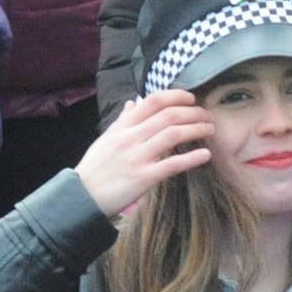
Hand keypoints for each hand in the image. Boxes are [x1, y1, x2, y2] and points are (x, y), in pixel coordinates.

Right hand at [74, 90, 212, 215]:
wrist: (81, 196)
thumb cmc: (96, 167)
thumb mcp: (106, 138)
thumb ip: (123, 120)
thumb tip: (134, 102)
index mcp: (122, 126)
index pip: (152, 101)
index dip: (175, 96)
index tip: (191, 98)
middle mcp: (130, 137)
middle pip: (168, 116)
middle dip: (192, 112)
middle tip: (207, 115)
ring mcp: (137, 157)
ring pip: (172, 135)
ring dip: (196, 129)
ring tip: (210, 129)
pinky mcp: (144, 178)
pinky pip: (172, 164)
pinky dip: (192, 158)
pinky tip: (205, 155)